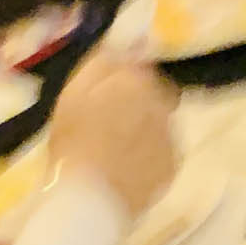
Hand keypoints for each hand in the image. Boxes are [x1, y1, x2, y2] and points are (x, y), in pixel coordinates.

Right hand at [47, 53, 176, 216]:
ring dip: (145, 128)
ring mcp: (171, 135)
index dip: (122, 81)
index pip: (138, 67)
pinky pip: (163, 151)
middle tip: (111, 123)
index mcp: (136, 81)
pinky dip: (149, 155)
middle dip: (138, 103)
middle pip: (155, 94)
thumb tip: (123, 47)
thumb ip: (101, 64)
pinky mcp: (172, 165)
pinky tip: (127, 168)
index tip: (104, 95)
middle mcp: (162, 103)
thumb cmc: (74, 142)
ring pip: (160, 122)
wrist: (91, 196)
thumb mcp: (72, 93)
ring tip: (117, 150)